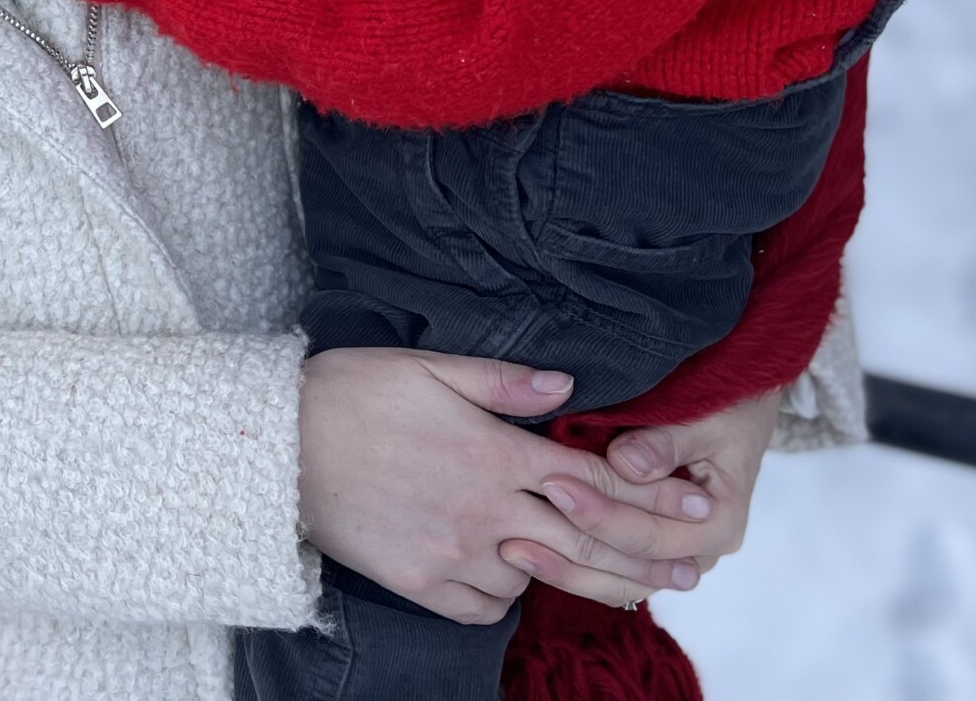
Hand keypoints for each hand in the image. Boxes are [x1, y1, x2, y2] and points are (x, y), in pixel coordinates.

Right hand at [299, 348, 711, 624]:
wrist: (276, 449)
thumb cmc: (350, 394)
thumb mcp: (427, 368)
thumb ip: (502, 382)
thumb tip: (568, 387)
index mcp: (494, 455)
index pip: (594, 481)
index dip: (653, 494)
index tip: (698, 506)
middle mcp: (485, 512)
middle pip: (585, 544)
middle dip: (647, 556)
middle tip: (694, 568)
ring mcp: (453, 553)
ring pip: (537, 579)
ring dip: (577, 578)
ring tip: (623, 584)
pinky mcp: (420, 583)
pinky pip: (483, 606)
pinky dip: (506, 595)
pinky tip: (518, 579)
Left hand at [494, 387, 780, 601]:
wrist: (736, 406)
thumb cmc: (723, 404)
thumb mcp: (703, 416)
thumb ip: (664, 442)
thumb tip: (627, 464)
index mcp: (719, 522)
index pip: (652, 535)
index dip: (601, 514)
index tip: (552, 484)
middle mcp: (699, 550)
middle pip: (632, 567)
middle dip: (574, 548)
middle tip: (517, 532)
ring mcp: (675, 555)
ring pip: (619, 582)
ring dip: (567, 570)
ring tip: (512, 554)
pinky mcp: (651, 549)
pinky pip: (613, 574)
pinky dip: (575, 569)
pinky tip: (530, 556)